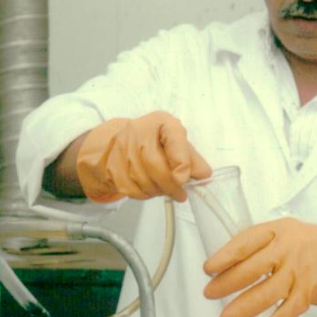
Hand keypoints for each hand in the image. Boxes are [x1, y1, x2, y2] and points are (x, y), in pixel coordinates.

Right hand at [76, 111, 211, 202]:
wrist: (115, 144)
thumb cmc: (152, 142)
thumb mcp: (176, 143)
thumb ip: (192, 158)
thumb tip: (204, 175)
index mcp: (160, 122)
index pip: (174, 140)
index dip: (182, 162)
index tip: (185, 178)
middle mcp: (138, 133)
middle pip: (156, 166)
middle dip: (172, 185)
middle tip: (181, 194)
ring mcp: (122, 151)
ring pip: (145, 181)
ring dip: (159, 191)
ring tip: (165, 189)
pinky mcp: (112, 169)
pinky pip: (133, 190)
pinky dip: (146, 194)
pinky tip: (150, 187)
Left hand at [203, 217, 316, 316]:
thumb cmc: (309, 244)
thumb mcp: (286, 233)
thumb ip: (260, 245)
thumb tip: (224, 266)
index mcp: (278, 231)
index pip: (246, 242)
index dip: (226, 256)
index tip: (208, 269)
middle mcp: (288, 251)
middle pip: (252, 269)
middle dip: (227, 283)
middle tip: (209, 294)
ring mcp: (299, 273)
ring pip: (266, 293)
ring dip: (243, 308)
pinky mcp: (309, 294)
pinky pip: (286, 313)